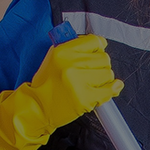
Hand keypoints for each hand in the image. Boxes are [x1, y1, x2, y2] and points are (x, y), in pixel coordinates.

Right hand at [0, 34, 121, 149]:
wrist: (37, 108)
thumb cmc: (46, 84)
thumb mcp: (53, 58)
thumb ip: (74, 48)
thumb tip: (99, 43)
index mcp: (63, 51)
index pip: (95, 41)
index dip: (98, 47)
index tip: (97, 53)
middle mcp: (70, 64)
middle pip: (104, 58)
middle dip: (100, 66)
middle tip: (91, 73)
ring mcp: (78, 82)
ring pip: (108, 73)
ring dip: (104, 79)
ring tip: (92, 84)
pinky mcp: (84, 99)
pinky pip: (108, 91)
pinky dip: (112, 90)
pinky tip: (111, 89)